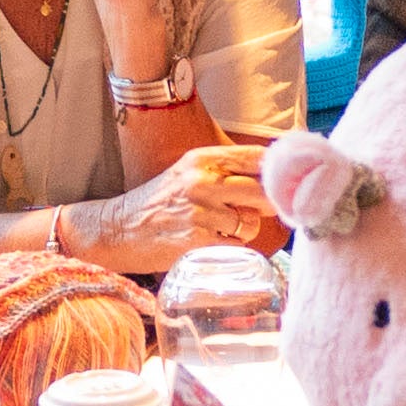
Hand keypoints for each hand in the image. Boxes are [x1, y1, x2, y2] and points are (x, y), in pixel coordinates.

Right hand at [56, 142, 275, 275]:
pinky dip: (231, 248)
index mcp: (202, 159)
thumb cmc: (159, 203)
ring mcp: (201, 212)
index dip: (278, 170)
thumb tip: (273, 177)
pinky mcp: (198, 240)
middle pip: (263, 191)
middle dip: (269, 204)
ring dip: (245, 230)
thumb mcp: (188, 174)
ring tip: (220, 229)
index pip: (256, 157)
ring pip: (252, 223)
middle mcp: (203, 181)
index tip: (287, 179)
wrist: (118, 229)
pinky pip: (237, 245)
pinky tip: (211, 243)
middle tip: (261, 210)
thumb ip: (226, 171)